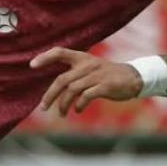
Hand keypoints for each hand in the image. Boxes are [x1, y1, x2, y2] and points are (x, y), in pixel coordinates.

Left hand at [29, 48, 143, 115]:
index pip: (59, 52)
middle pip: (62, 79)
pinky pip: (86, 96)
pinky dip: (78, 104)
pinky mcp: (106, 86)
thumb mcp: (90, 68)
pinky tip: (76, 110)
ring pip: (72, 89)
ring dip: (64, 104)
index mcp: (81, 58)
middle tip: (43, 107)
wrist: (134, 78)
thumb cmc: (107, 75)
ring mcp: (96, 75)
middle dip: (50, 95)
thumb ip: (74, 74)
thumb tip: (55, 89)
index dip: (44, 57)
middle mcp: (87, 64)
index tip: (31, 65)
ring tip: (61, 113)